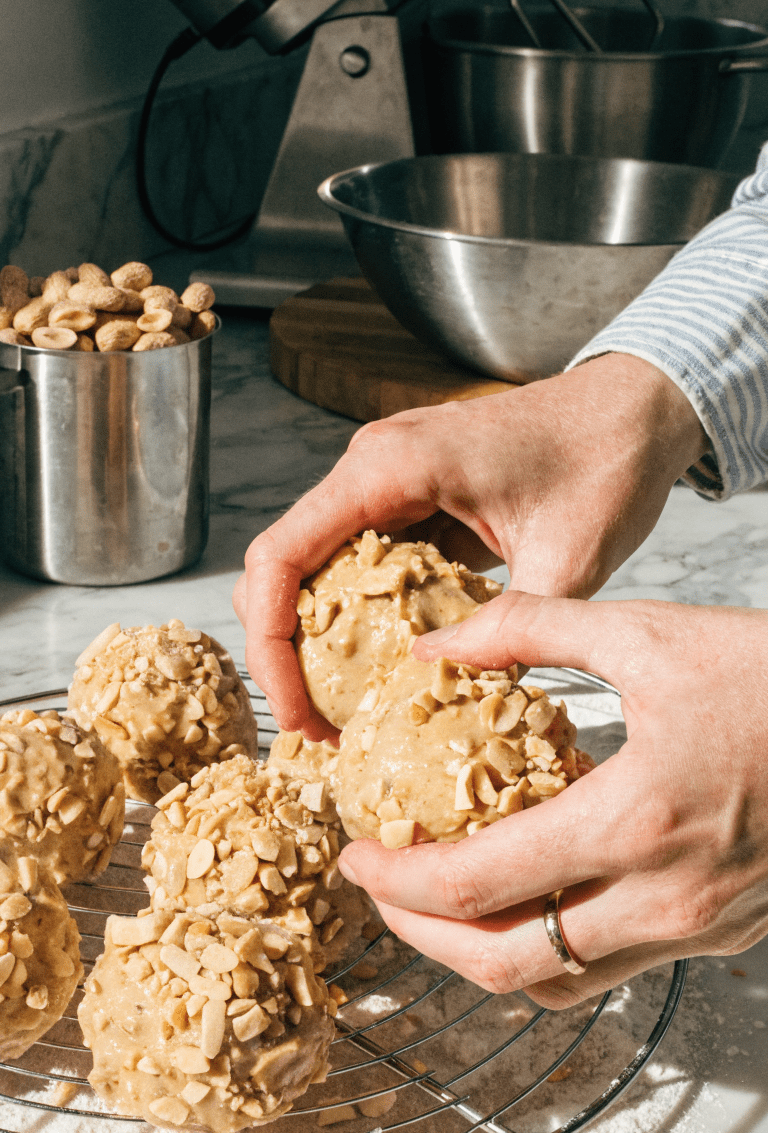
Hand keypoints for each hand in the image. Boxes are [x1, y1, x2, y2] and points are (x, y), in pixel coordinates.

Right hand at [233, 353, 707, 736]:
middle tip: (320, 725)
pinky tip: (384, 667)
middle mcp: (371, 468)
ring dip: (313, 640)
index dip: (268, 644)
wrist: (638, 407)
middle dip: (282, 654)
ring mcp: (386, 481)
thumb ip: (509, 628)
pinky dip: (354, 619)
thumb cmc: (605, 457)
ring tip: (342, 708)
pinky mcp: (409, 498)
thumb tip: (448, 686)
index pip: (278, 557)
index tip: (294, 709)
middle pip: (279, 568)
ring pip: (310, 569)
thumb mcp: (567, 558)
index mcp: (389, 467)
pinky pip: (355, 564)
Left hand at [338, 592, 767, 1006]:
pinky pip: (610, 965)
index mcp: (636, 821)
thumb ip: (529, 629)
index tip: (356, 851)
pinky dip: (549, 943)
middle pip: (505, 964)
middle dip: (422, 936)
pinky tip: (531, 887)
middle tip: (380, 889)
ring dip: (482, 950)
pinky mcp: (721, 931)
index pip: (478, 885)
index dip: (396, 879)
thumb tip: (434, 646)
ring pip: (558, 982)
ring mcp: (699, 926)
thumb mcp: (648, 633)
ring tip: (440, 897)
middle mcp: (665, 897)